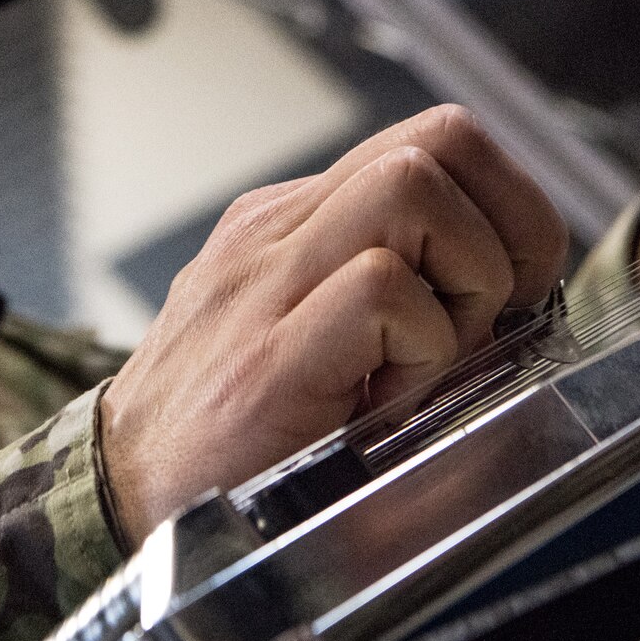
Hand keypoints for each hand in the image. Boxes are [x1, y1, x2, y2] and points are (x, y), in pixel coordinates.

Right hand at [98, 105, 566, 545]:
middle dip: (506, 231)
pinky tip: (385, 406)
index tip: (505, 294)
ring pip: (415, 186)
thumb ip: (394, 303)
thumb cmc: (232, 436)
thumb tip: (518, 306)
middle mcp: (279, 230)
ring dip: (463, 282)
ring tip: (426, 363)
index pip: (438, 139)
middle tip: (483, 322)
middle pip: (442, 138)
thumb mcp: (317, 342)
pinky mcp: (267, 349)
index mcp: (295, 222)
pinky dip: (421, 349)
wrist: (121, 502)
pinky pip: (383, 289)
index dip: (508, 206)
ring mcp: (265, 279)